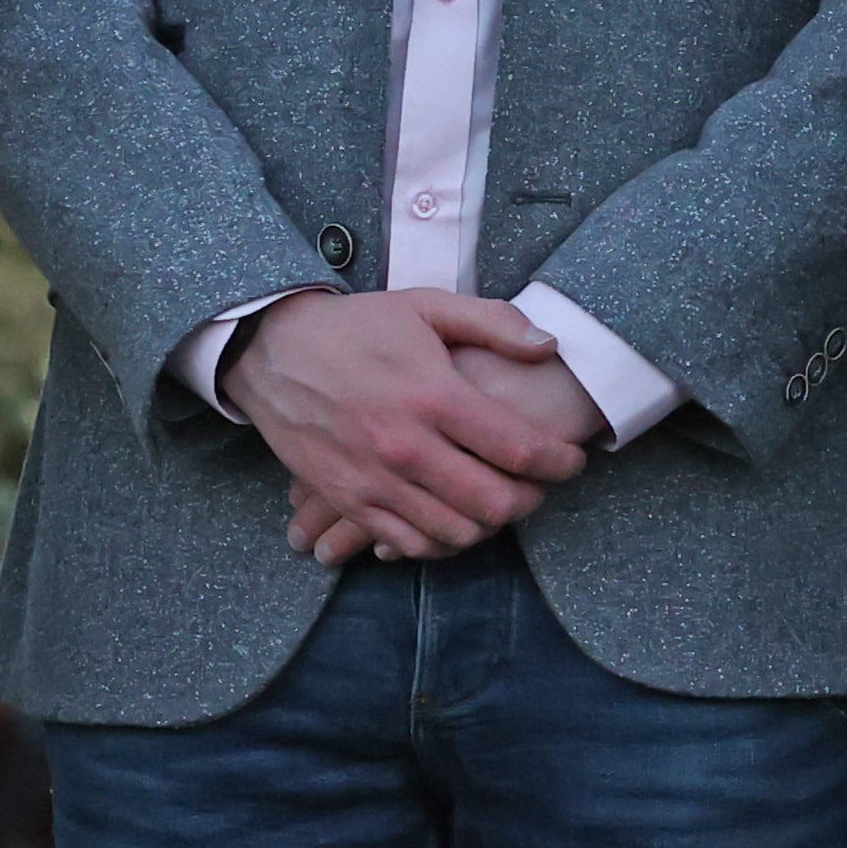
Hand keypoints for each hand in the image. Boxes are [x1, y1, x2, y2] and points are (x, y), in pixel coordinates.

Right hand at [227, 290, 590, 563]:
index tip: (574, 460)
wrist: (272, 351)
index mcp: (435, 396)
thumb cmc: (358, 326)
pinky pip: (404, 542)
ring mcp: (372, 480)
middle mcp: (406, 446)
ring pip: (452, 532)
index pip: (518, 448)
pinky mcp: (345, 498)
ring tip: (500, 501)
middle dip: (530, 500)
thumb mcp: (427, 306)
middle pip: (492, 502)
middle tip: (540, 486)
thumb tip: (549, 345)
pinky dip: (438, 540)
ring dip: (488, 525)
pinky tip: (453, 518)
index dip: (559, 462)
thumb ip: (494, 323)